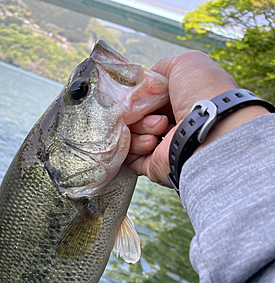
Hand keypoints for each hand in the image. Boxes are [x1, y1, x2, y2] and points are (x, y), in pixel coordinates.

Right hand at [126, 51, 266, 186]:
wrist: (208, 128)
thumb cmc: (203, 92)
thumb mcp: (185, 63)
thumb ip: (161, 68)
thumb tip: (143, 82)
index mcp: (181, 103)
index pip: (149, 98)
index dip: (142, 93)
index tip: (141, 92)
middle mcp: (173, 125)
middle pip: (138, 114)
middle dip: (141, 110)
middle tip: (154, 110)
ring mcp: (163, 146)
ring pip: (131, 133)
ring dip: (141, 126)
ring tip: (161, 126)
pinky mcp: (153, 165)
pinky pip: (129, 154)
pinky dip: (135, 145)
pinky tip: (153, 141)